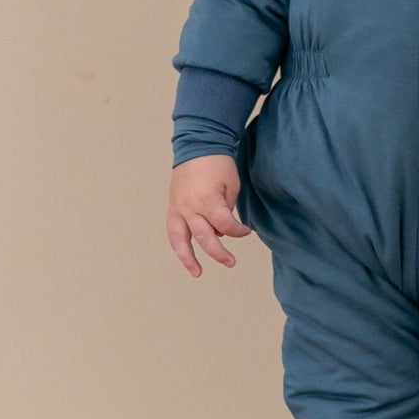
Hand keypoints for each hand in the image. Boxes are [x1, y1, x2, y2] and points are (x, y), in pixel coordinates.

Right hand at [167, 154, 253, 277]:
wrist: (197, 146)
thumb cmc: (218, 164)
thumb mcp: (231, 186)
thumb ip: (227, 210)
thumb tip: (222, 228)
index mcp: (208, 202)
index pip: (226, 227)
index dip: (238, 231)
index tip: (246, 231)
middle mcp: (191, 208)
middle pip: (205, 238)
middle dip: (219, 253)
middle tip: (231, 262)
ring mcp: (178, 208)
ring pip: (180, 240)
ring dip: (188, 258)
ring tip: (197, 272)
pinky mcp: (172, 207)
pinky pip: (172, 230)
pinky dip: (178, 244)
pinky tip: (184, 254)